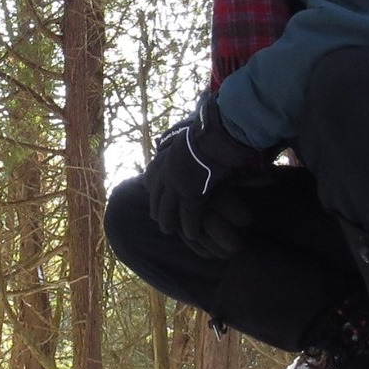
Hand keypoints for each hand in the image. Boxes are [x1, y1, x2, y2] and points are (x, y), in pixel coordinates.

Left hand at [145, 93, 270, 257]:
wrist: (215, 136)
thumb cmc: (209, 132)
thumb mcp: (189, 135)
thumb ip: (184, 142)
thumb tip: (184, 139)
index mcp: (166, 158)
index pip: (154, 178)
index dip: (154, 189)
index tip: (153, 195)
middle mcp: (167, 175)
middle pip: (157, 198)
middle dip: (158, 210)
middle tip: (159, 219)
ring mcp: (177, 187)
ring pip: (169, 212)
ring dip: (170, 223)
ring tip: (171, 231)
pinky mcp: (191, 197)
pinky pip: (188, 218)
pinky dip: (190, 227)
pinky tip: (192, 235)